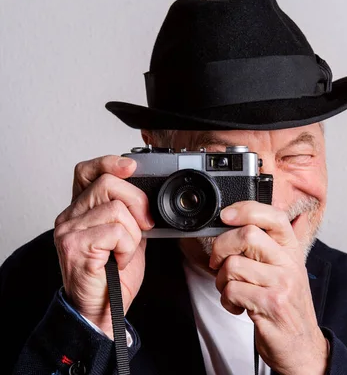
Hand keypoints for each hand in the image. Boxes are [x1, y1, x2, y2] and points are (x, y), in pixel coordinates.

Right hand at [53, 155, 153, 338]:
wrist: (101, 310)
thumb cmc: (113, 276)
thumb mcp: (128, 236)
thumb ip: (132, 213)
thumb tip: (150, 195)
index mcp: (82, 210)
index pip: (88, 171)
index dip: (110, 163)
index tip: (132, 167)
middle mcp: (70, 216)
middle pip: (109, 183)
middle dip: (138, 203)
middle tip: (143, 226)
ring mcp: (69, 230)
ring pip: (117, 208)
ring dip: (133, 233)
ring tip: (124, 252)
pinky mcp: (75, 244)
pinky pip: (117, 231)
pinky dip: (128, 248)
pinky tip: (119, 261)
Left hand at [210, 201, 328, 374]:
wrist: (302, 345)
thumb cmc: (287, 307)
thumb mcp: (284, 271)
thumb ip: (267, 248)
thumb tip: (235, 224)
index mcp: (292, 251)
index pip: (274, 217)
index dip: (246, 209)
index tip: (226, 215)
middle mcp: (289, 263)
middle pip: (247, 235)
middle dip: (221, 247)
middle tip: (217, 261)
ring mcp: (282, 283)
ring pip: (234, 264)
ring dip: (221, 280)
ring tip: (231, 290)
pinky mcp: (272, 304)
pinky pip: (233, 290)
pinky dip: (226, 300)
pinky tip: (237, 306)